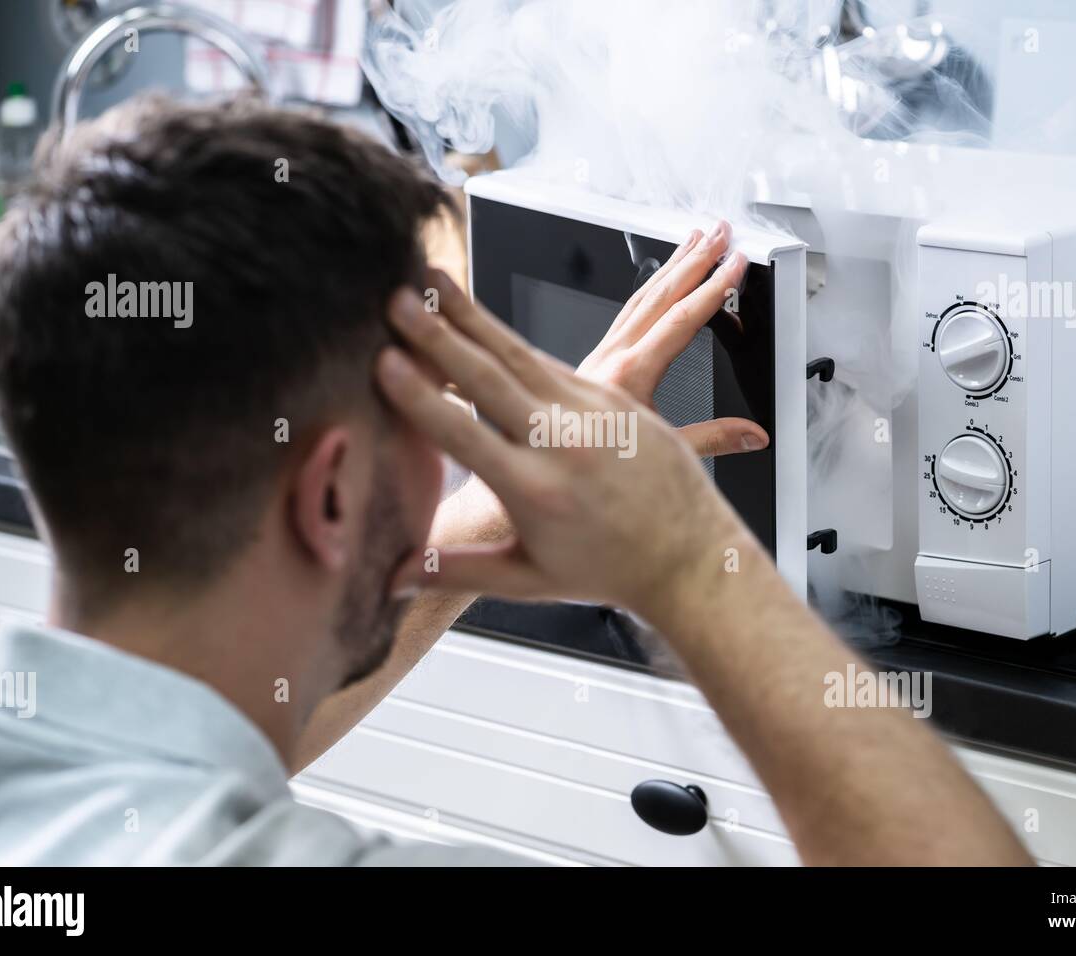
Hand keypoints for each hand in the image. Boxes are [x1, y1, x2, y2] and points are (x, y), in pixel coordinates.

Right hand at [378, 269, 752, 621]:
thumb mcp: (530, 579)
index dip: (420, 398)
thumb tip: (394, 579)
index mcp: (536, 492)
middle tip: (398, 299)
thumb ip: (458, 573)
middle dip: (437, 335)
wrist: (690, 557)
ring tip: (434, 284)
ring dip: (472, 316)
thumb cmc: (610, 571)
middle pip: (488, 378)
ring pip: (520, 354)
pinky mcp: (614, 396)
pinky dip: (510, 338)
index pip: (463, 436)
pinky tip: (481, 317)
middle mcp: (564, 445)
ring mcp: (592, 413)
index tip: (385, 363)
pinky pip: (552, 360)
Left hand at [576, 221, 767, 456]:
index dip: (713, 289)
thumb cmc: (593, 470)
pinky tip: (658, 281)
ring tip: (694, 242)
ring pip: (639, 297)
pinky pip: (624, 312)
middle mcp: (610, 357)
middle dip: (694, 260)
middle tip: (720, 233)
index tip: (735, 264)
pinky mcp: (593, 360)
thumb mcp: (662, 456)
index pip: (681, 319)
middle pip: (659, 295)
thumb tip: (752, 435)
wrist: (540, 467)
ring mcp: (599, 355)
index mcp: (629, 377)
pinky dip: (647, 289)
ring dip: (670, 266)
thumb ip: (712, 440)